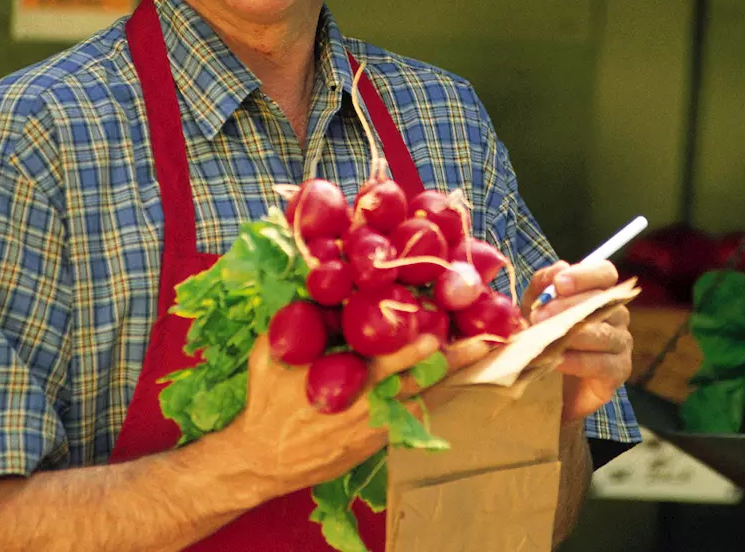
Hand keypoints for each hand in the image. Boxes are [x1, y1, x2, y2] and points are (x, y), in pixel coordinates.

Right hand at [227, 330, 490, 495]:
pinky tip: (456, 380)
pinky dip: (434, 396)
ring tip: (482, 352)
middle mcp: (366, 403)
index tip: (437, 321)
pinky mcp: (378, 441)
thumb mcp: (269, 355)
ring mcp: (376, 425)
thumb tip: (312, 282)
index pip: (387, 354)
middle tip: (484, 338)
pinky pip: (414, 416)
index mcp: (342, 378)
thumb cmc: (264, 404)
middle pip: (418, 375)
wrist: (261, 461)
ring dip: (451, 375)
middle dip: (451, 356)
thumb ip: (293, 320)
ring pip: (423, 396)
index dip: (414, 338)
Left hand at [522, 261, 632, 422]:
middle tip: (541, 314)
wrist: (553, 382)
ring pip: (603, 333)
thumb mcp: (537, 306)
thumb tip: (557, 269)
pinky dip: (578, 361)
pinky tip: (558, 361)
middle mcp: (617, 314)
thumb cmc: (548, 336)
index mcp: (600, 292)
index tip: (558, 283)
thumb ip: (543, 285)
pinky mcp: (619, 370)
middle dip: (569, 306)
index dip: (584, 275)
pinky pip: (602, 363)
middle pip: (602, 301)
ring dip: (573, 334)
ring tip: (546, 336)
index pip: (605, 273)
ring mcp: (621, 342)